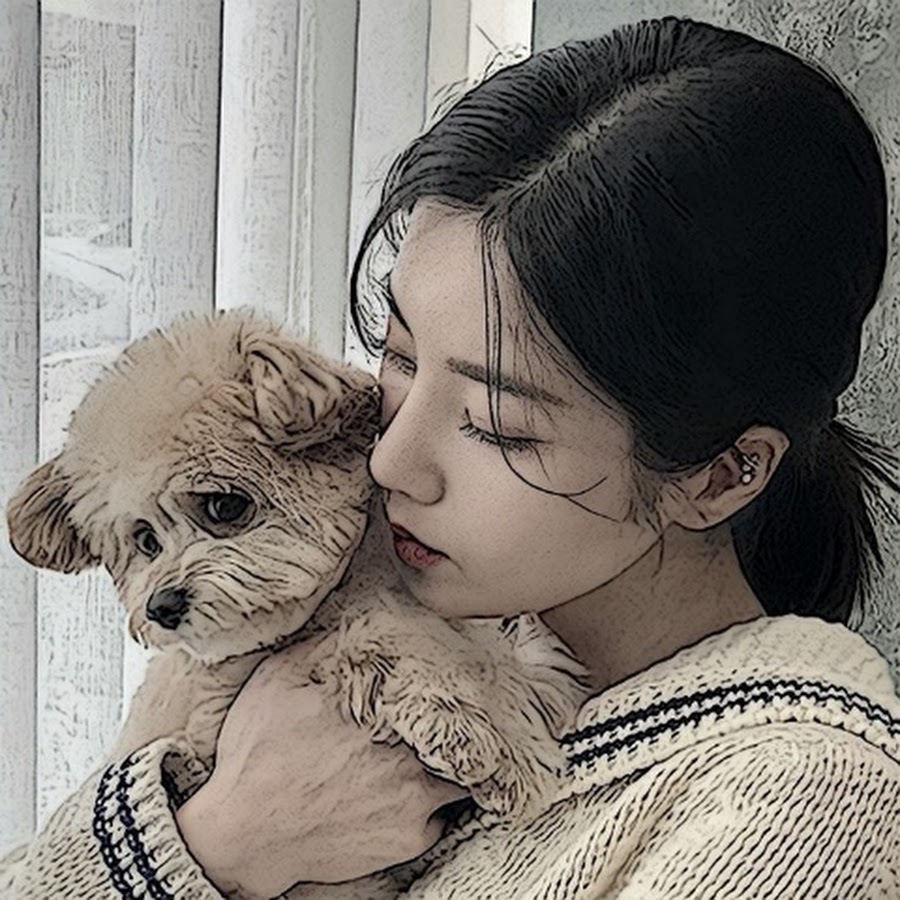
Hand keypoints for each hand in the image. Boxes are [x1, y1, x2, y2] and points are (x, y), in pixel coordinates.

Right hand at [175, 638, 468, 897]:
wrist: (244, 838)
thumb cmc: (257, 755)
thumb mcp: (279, 679)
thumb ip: (325, 646)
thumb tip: (359, 617)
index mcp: (382, 707)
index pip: (444, 683)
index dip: (454, 678)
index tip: (458, 674)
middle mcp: (408, 751)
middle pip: (463, 728)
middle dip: (464, 719)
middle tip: (458, 713)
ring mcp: (415, 799)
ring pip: (462, 774)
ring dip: (455, 763)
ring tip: (440, 755)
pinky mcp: (410, 839)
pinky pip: (442, 817)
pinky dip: (434, 806)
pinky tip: (410, 796)